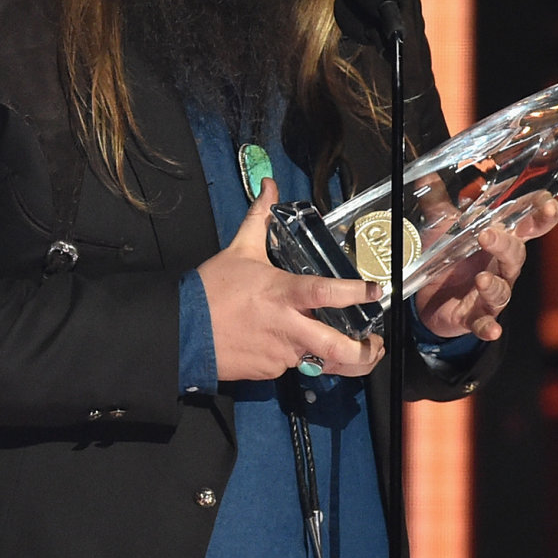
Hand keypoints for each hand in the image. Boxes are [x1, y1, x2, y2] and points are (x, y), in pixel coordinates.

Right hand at [197, 179, 386, 381]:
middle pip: (335, 347)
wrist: (182, 331)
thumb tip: (269, 186)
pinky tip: (294, 347)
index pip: (326, 292)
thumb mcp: (238, 250)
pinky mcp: (269, 371)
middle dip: (362, 353)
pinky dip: (298, 357)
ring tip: (353, 356)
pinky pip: (292, 365)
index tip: (375, 292)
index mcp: (282, 293)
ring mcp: (280, 353)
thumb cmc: (211, 290)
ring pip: (319, 362)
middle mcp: (287, 326)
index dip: (354, 293)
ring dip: (338, 361)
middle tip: (375, 346)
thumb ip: (259, 218)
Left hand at [413, 192, 557, 342]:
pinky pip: (486, 322)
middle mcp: (500, 267)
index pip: (528, 224)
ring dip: (493, 285)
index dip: (541, 215)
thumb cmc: (448, 258)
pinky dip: (489, 327)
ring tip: (481, 279)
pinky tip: (491, 330)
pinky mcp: (474, 317)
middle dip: (505, 244)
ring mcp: (490, 294)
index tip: (547, 205)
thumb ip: (437, 199)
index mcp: (500, 240)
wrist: (428, 300)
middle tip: (487, 235)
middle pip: (515, 255)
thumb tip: (428, 169)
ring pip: (502, 290)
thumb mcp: (441, 226)